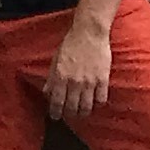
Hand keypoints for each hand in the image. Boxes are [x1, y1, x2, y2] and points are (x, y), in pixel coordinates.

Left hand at [44, 8, 115, 122]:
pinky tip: (95, 102)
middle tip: (69, 116)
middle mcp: (75, 82)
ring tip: (81, 113)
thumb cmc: (70, 44)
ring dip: (83, 112)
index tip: (55, 116)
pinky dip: (97, 103)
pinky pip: (101, 99)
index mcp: (61, 76)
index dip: (55, 112)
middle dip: (69, 114)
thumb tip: (46, 92)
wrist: (89, 32)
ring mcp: (90, 82)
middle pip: (72, 107)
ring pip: (87, 106)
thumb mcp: (55, 59)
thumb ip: (52, 77)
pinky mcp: (103, 79)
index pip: (57, 101)